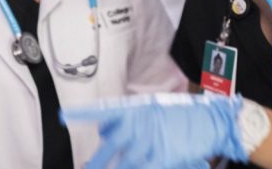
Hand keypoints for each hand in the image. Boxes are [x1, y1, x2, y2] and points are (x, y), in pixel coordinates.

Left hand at [62, 93, 246, 168]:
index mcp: (135, 109)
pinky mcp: (161, 156)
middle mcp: (139, 124)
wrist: (208, 120)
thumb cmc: (178, 115)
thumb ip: (128, 120)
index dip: (82, 114)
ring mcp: (150, 141)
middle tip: (85, 168)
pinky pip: (140, 167)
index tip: (64, 116)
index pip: (103, 111)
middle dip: (96, 160)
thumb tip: (106, 133)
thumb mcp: (151, 110)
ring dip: (110, 167)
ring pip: (123, 162)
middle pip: (109, 144)